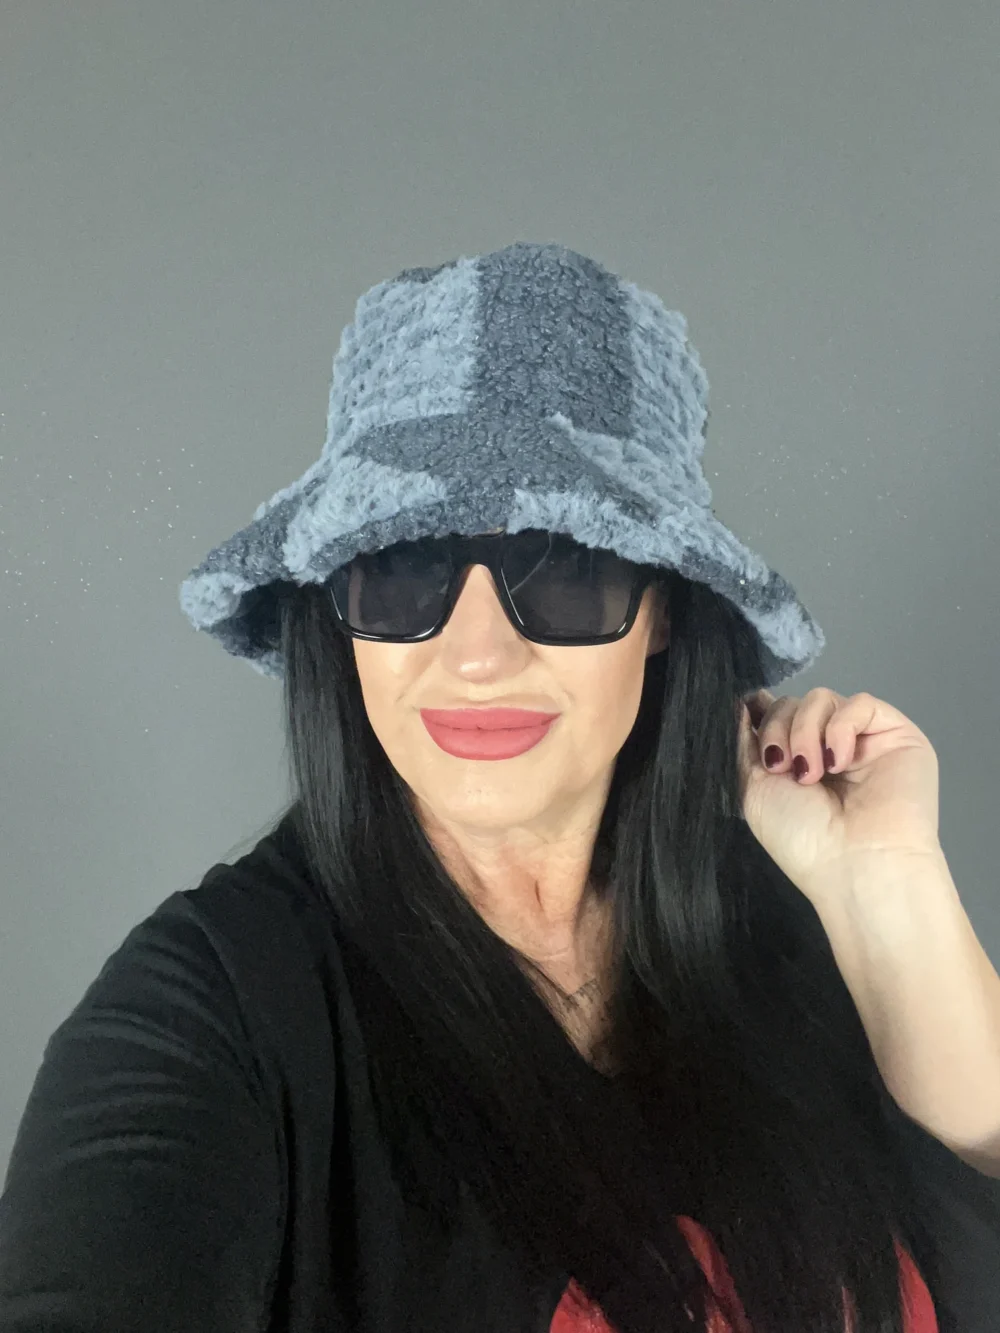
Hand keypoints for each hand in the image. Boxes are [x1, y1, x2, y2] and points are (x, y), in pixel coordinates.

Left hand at [736, 688, 942, 904]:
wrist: (855, 866)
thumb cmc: (802, 838)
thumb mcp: (755, 789)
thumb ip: (747, 743)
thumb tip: (745, 700)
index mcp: (797, 760)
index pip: (776, 713)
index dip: (762, 715)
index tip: (751, 723)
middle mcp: (828, 747)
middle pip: (793, 702)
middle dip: (779, 730)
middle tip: (783, 768)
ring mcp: (863, 739)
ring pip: (821, 698)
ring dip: (805, 732)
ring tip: (811, 773)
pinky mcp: (897, 735)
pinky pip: (860, 704)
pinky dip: (840, 728)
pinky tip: (838, 762)